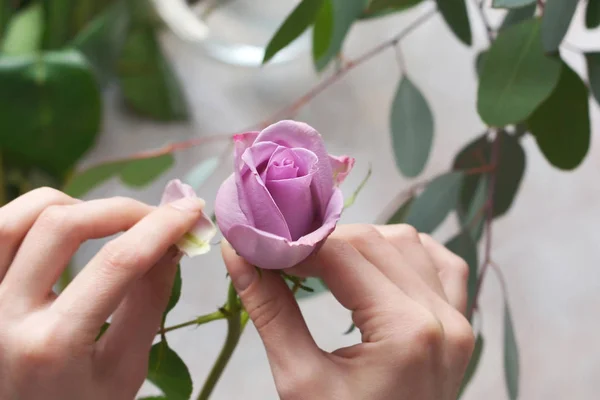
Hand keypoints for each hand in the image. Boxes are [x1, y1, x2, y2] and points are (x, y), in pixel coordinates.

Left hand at [0, 188, 204, 399]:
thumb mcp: (126, 367)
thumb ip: (149, 300)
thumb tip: (173, 242)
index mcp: (53, 345)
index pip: (116, 263)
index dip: (160, 228)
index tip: (190, 211)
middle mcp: (4, 315)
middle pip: (61, 225)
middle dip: (121, 210)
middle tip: (157, 218)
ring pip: (19, 216)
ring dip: (73, 205)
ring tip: (108, 222)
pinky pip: (0, 230)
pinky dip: (37, 214)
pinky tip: (69, 225)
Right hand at [223, 224, 474, 399]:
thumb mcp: (299, 381)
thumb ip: (270, 310)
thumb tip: (237, 253)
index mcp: (406, 332)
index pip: (343, 254)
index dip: (296, 240)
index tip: (262, 240)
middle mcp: (443, 318)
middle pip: (375, 242)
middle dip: (322, 240)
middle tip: (283, 252)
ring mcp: (460, 321)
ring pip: (409, 244)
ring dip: (362, 243)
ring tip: (322, 262)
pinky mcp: (462, 327)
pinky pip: (444, 266)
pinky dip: (408, 253)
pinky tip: (378, 261)